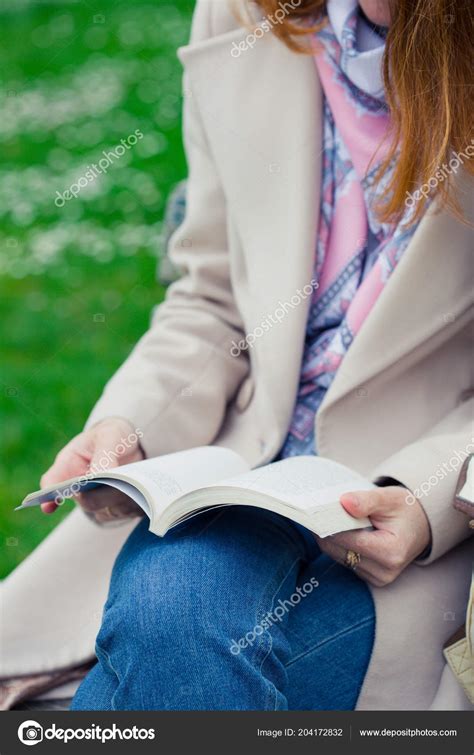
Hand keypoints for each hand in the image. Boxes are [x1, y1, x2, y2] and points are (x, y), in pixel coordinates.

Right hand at [40, 418, 144, 523]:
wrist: (132, 444)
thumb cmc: (114, 435)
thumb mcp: (109, 436)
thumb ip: (104, 455)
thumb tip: (102, 475)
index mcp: (69, 464)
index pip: (51, 483)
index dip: (48, 496)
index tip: (49, 506)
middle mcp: (80, 487)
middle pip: (84, 501)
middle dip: (101, 495)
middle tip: (119, 484)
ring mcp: (97, 500)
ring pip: (105, 511)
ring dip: (120, 501)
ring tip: (137, 486)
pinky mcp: (115, 508)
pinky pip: (123, 513)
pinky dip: (133, 505)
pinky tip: (144, 493)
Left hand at [316, 486, 430, 586]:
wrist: (419, 526)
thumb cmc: (405, 510)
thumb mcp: (389, 498)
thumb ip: (366, 500)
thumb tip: (344, 502)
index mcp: (391, 552)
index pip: (349, 540)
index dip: (330, 525)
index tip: (315, 510)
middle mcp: (384, 571)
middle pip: (339, 550)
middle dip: (327, 530)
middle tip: (316, 511)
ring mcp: (376, 577)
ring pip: (338, 556)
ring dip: (330, 538)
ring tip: (327, 518)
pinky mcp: (370, 578)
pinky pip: (344, 560)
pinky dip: (338, 544)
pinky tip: (338, 529)